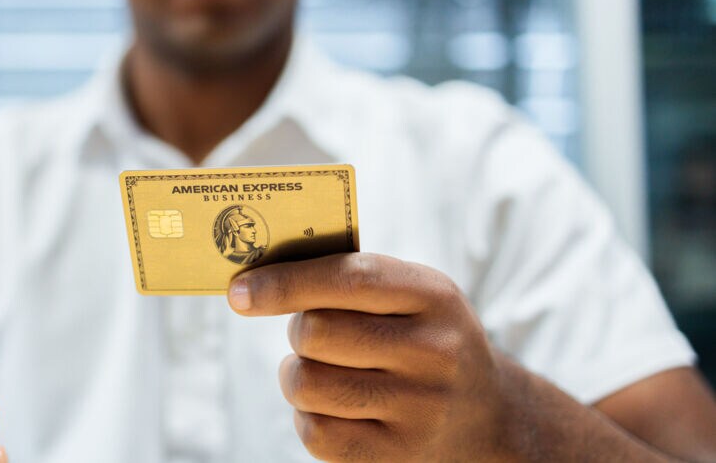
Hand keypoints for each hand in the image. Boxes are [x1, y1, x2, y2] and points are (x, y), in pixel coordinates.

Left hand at [228, 253, 509, 461]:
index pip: (348, 278)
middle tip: (313, 335)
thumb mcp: (411, 295)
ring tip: (323, 371)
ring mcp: (420, 408)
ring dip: (297, 374)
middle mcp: (434, 351)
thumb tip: (257, 278)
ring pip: (306, 383)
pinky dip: (307, 416)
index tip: (238, 291)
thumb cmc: (421, 339)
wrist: (485, 416)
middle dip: (297, 331)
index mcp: (434, 296)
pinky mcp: (397, 455)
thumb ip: (349, 278)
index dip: (284, 282)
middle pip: (315, 333)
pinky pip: (315, 432)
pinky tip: (333, 407)